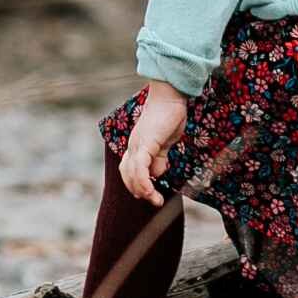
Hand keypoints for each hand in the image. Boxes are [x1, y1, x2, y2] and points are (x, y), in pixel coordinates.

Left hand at [118, 80, 188, 205]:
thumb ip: (160, 157)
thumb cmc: (169, 116)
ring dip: (143, 190)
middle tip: (156, 201)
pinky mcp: (146, 142)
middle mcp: (133, 146)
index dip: (136, 184)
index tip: (150, 195)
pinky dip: (143, 181)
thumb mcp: (165, 142)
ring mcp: (138, 144)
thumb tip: (157, 174)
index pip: (128, 170)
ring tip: (156, 200)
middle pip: (127, 174)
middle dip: (139, 191)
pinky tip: (150, 190)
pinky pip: (140, 166)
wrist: (170, 96)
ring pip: (132, 173)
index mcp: (137, 146)